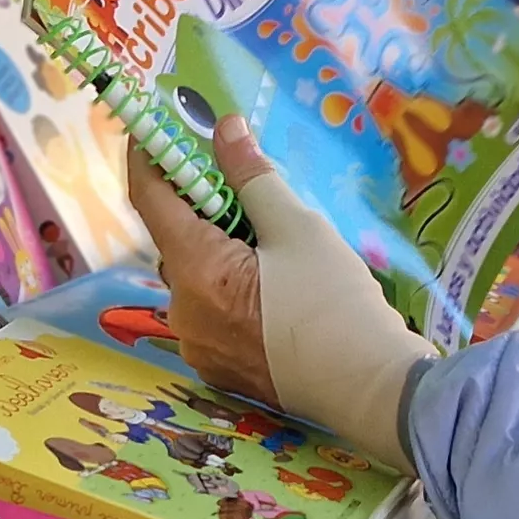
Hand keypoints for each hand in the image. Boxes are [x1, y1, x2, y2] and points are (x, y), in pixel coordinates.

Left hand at [127, 118, 434, 469]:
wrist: (370, 389)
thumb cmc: (335, 303)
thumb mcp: (297, 227)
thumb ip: (253, 176)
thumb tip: (225, 128)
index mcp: (195, 271)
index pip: (150, 199)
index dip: (149, 158)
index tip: (155, 130)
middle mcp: (183, 312)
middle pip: (175, 241)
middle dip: (197, 208)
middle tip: (234, 184)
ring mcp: (199, 347)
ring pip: (195, 279)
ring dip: (215, 251)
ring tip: (264, 239)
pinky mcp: (220, 370)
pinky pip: (211, 313)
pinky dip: (227, 288)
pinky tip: (270, 286)